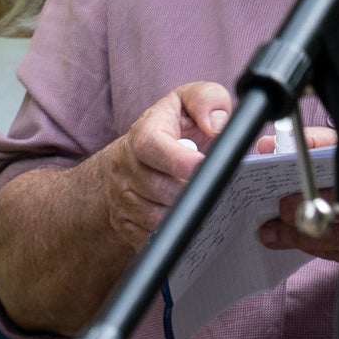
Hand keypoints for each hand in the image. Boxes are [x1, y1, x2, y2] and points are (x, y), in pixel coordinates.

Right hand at [101, 81, 233, 248]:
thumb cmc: (171, 131)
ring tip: (207, 205)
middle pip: (157, 188)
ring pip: (155, 218)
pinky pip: (149, 239)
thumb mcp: (188, 103)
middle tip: (217, 191)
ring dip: (186, 216)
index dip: (180, 160)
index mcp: (142, 133)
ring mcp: (121, 197)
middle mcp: (125, 165)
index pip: (150, 145)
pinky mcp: (124, 223)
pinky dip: (174, 236)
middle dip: (191, 193)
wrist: (136, 159)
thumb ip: (207, 100)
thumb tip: (217, 124)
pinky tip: (191, 223)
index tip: (206, 166)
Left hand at [259, 131, 338, 279]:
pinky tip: (306, 242)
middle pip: (333, 209)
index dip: (302, 177)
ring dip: (301, 237)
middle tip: (270, 212)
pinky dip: (325, 249)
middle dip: (294, 212)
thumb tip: (278, 144)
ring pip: (336, 240)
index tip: (274, 182)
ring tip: (274, 230)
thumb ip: (332, 143)